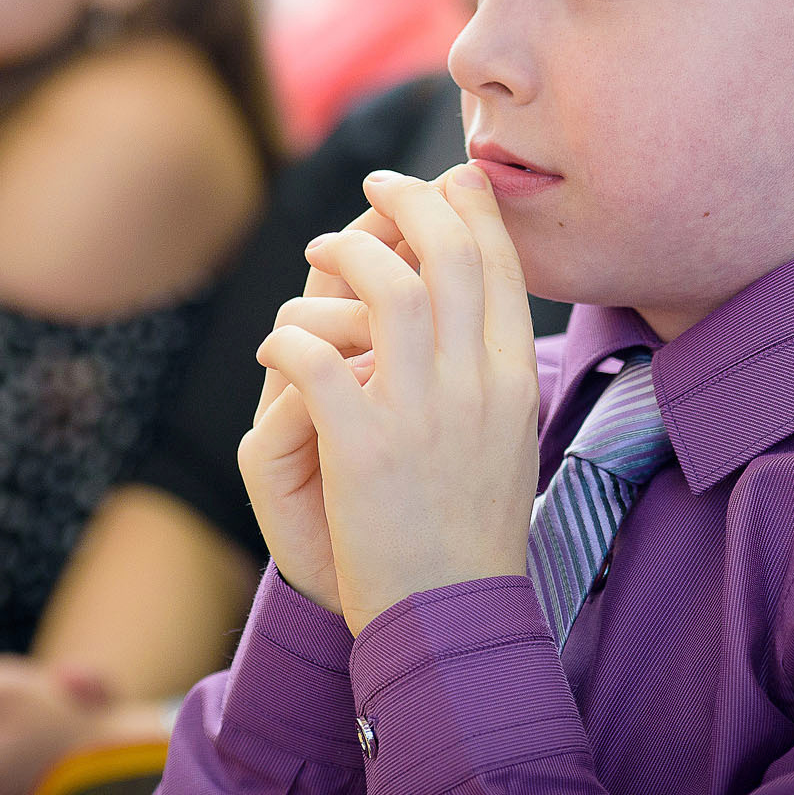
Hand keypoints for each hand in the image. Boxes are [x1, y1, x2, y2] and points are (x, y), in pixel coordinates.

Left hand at [256, 167, 539, 634]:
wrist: (451, 617)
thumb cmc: (470, 529)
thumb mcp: (508, 438)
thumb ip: (492, 369)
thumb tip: (478, 301)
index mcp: (513, 381)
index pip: (501, 265)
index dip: (470, 207)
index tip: (445, 177)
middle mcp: (477, 387)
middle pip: (448, 256)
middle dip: (410, 203)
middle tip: (376, 185)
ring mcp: (422, 415)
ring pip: (387, 289)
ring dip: (348, 254)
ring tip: (319, 251)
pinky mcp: (363, 448)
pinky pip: (316, 358)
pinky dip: (291, 336)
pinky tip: (280, 342)